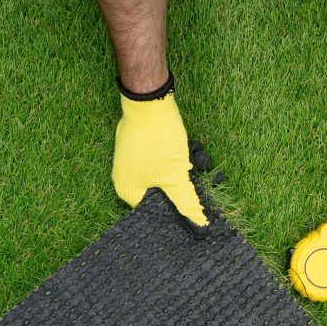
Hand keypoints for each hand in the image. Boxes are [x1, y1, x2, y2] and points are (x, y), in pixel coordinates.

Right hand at [112, 74, 208, 229]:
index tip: (196, 209)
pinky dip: (178, 158)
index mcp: (128, 191)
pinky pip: (163, 161)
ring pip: (166, 176)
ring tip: (196, 158)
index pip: (155, 212)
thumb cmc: (159, 141)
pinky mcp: (143, 146)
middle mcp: (127, 178)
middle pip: (161, 194)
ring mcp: (134, 161)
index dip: (177, 212)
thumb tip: (199, 225)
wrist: (151, 100)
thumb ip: (187, 203)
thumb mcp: (176, 176)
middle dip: (183, 186)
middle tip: (197, 177)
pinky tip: (190, 149)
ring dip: (184, 170)